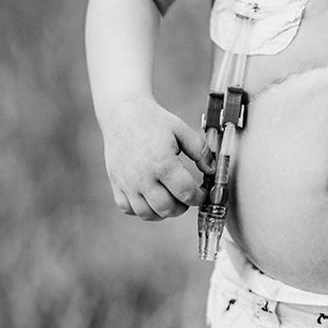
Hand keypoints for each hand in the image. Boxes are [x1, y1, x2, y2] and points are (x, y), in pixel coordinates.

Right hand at [101, 98, 213, 220]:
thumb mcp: (181, 130)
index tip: (202, 193)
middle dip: (183, 207)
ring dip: (163, 212)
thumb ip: (201, 151)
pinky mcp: (116, 184)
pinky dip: (142, 209)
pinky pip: (129, 209)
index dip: (199, 197)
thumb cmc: (153, 121)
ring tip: (171, 199)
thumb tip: (211, 171)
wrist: (122, 114)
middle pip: (167, 208)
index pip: (186, 193)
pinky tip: (151, 198)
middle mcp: (143, 177)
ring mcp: (127, 183)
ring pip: (147, 214)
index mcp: (162, 163)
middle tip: (187, 197)